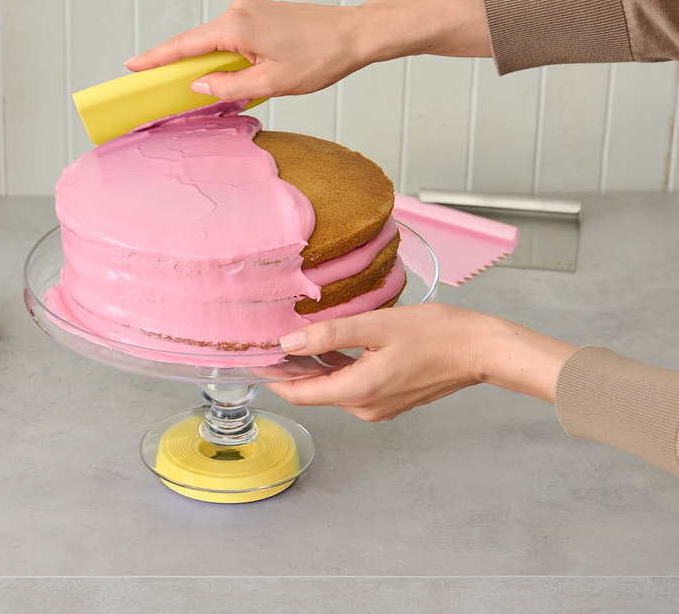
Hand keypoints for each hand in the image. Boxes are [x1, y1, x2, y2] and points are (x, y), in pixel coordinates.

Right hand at [126, 0, 369, 100]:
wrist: (353, 34)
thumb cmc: (319, 58)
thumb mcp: (270, 84)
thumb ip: (228, 86)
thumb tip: (198, 85)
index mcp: (237, 26)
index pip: (185, 46)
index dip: (156, 58)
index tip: (131, 66)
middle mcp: (238, 10)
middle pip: (196, 41)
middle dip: (176, 63)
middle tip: (153, 84)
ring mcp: (250, 7)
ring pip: (215, 39)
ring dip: (206, 61)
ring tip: (196, 86)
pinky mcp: (260, 11)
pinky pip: (231, 34)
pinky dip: (222, 53)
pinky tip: (225, 72)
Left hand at [269, 303, 574, 421]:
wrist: (480, 349)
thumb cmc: (437, 334)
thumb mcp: (377, 326)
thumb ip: (329, 334)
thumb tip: (288, 343)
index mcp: (357, 391)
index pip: (299, 392)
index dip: (272, 375)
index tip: (251, 357)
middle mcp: (364, 406)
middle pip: (313, 389)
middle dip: (288, 368)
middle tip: (266, 340)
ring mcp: (378, 405)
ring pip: (332, 385)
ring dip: (311, 365)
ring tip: (291, 337)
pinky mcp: (390, 397)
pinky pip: (352, 383)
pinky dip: (335, 366)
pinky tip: (329, 343)